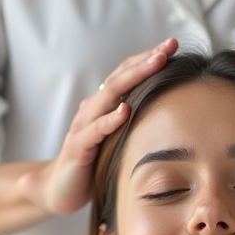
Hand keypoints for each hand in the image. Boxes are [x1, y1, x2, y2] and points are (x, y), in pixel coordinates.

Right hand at [18, 38, 178, 214]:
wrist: (59, 189)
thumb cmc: (94, 164)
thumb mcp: (119, 140)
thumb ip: (136, 123)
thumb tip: (171, 112)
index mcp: (104, 106)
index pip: (127, 74)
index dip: (148, 58)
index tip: (174, 45)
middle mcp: (93, 109)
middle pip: (120, 77)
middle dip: (146, 60)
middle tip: (169, 46)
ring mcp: (84, 126)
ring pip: (109, 95)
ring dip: (134, 78)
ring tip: (156, 64)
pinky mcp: (78, 148)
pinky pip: (95, 130)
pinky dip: (110, 119)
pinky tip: (126, 111)